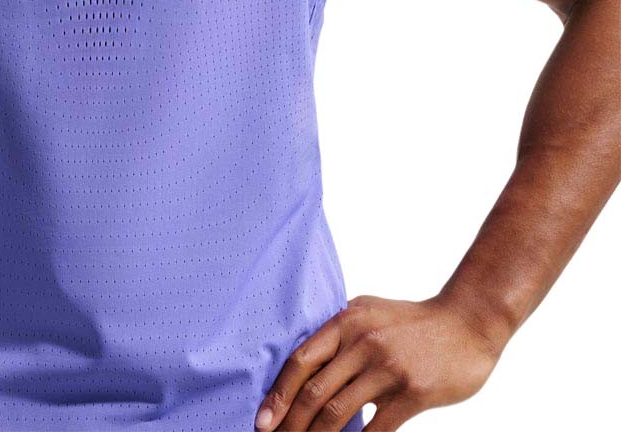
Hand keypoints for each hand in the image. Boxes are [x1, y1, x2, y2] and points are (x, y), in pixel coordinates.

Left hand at [254, 294, 502, 430]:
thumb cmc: (413, 320)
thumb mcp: (368, 311)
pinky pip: (377, 428)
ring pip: (338, 411)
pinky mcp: (412, 391)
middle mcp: (361, 341)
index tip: (263, 418)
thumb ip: (340, 332)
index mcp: (346, 321)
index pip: (301, 360)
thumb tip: (309, 359)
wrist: (468, 321)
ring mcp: (387, 367)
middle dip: (289, 422)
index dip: (278, 392)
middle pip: (314, 390)